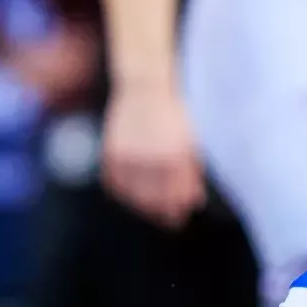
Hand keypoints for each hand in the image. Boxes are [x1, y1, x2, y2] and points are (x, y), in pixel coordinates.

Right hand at [101, 82, 205, 227]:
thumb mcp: (189, 140)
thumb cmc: (174, 115)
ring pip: (135, 195)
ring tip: (154, 209)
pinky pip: (116, 183)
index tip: (184, 212)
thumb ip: (192, 170)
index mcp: (174, 153)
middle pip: (156, 198)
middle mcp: (150, 156)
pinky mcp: (112, 152)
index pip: (177, 192)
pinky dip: (125, 193)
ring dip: (145, 206)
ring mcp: (129, 155)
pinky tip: (134, 195)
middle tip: (172, 218)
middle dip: (165, 211)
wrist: (145, 88)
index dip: (181, 205)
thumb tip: (194, 200)